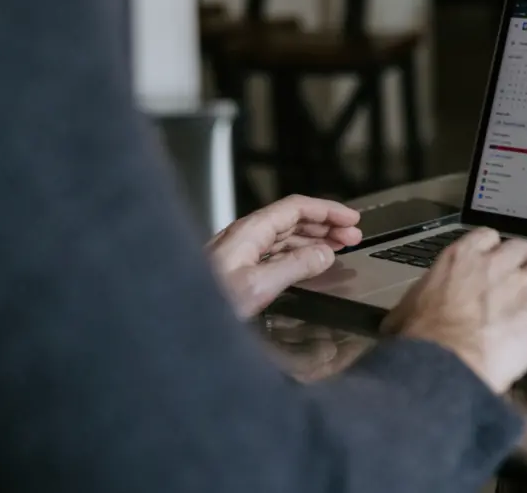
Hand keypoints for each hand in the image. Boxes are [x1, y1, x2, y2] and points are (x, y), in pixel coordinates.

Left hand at [208, 195, 361, 317]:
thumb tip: (325, 254)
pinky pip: (275, 252)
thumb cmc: (206, 304)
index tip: (351, 219)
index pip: (296, 208)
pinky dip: (299, 254)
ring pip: (285, 236)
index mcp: (249, 231)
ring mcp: (240, 252)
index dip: (327, 211)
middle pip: (292, 220)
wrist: (173, 319)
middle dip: (325, 224)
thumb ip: (295, 266)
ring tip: (338, 247)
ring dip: (314, 239)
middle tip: (353, 235)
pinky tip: (308, 263)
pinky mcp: (237, 269)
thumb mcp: (258, 286)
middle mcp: (244, 236)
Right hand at [381, 228, 526, 393]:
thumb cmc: (420, 343)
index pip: (488, 236)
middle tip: (526, 284)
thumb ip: (413, 306)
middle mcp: (495, 264)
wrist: (441, 364)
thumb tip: (398, 321)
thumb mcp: (405, 313)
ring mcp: (524, 285)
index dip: (497, 252)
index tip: (498, 266)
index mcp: (460, 259)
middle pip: (524, 247)